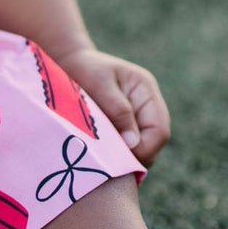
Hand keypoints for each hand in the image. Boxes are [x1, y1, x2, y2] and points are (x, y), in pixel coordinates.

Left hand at [56, 45, 170, 165]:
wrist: (68, 63)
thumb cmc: (83, 69)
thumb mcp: (99, 84)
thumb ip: (118, 110)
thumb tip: (133, 143)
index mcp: (146, 90)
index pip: (159, 130)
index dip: (145, 149)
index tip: (120, 159)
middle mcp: (148, 105)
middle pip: (155, 142)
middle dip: (137, 156)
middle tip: (111, 166)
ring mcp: (139, 115)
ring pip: (144, 147)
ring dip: (127, 156)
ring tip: (105, 160)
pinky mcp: (126, 124)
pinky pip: (130, 146)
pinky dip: (120, 154)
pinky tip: (104, 156)